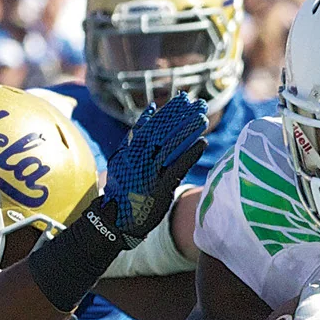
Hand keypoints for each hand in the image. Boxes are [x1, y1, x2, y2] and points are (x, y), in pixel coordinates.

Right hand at [108, 94, 208, 243]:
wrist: (116, 219)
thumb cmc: (124, 188)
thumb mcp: (122, 159)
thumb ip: (135, 136)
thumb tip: (149, 111)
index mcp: (130, 150)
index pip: (152, 125)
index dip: (169, 111)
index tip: (183, 99)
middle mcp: (138, 159)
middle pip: (163, 132)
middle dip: (182, 116)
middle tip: (199, 103)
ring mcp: (149, 173)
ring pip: (171, 146)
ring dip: (188, 131)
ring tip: (203, 119)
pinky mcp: (160, 188)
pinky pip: (177, 168)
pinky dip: (190, 154)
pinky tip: (202, 143)